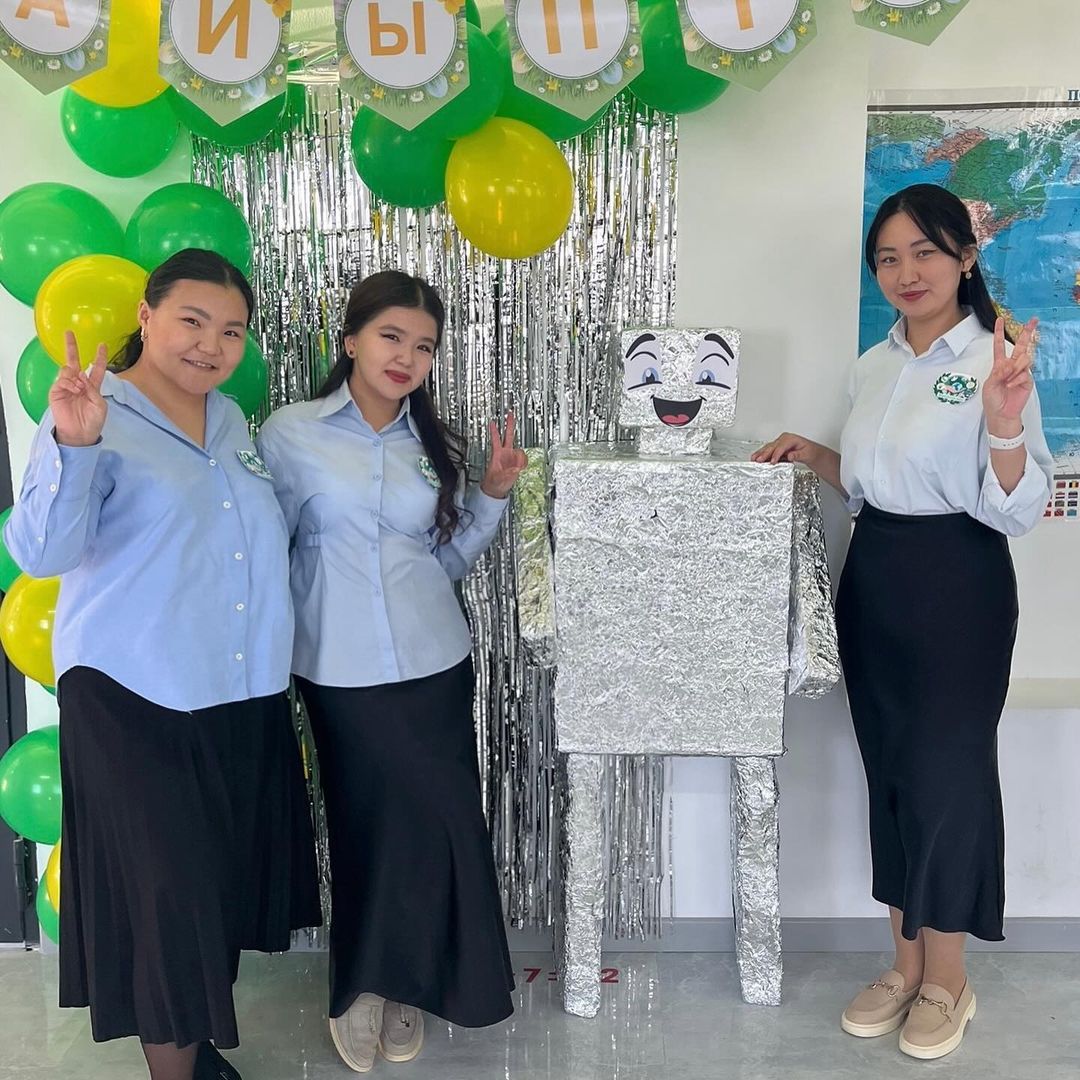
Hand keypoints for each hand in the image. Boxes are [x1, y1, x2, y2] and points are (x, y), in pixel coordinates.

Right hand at [50, 332, 107, 447]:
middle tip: (69, 333)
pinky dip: (69, 383)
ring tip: (80, 388)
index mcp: (92, 386)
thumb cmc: (93, 421)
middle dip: (72, 347)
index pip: (95, 368)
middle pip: (74, 361)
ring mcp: (66, 387)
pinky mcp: (57, 392)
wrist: (81, 434)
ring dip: (76, 376)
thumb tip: (82, 376)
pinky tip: (75, 389)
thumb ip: (94, 389)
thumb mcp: (100, 404)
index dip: (99, 357)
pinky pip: (62, 380)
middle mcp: (78, 384)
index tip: (102, 345)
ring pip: (68, 370)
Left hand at [480, 412, 526, 498]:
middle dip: (509, 425)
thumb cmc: (494, 483)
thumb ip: (506, 474)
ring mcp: (511, 457)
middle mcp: (505, 453)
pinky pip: (523, 459)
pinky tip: (520, 468)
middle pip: (508, 436)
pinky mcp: (516, 463)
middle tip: (510, 414)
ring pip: (519, 450)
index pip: (495, 440)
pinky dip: (523, 463)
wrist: (497, 489)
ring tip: (517, 467)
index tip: (491, 422)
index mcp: (497, 454)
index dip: (494, 431)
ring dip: (520, 456)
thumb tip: (514, 469)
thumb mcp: (498, 478)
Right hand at [751, 432, 822, 467]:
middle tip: (758, 460)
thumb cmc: (809, 451)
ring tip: (753, 459)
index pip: (781, 446)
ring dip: (760, 454)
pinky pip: (767, 450)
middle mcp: (783, 439)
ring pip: (768, 448)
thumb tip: (790, 456)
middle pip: (772, 446)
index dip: (776, 454)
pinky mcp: (776, 447)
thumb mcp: (807, 454)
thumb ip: (798, 455)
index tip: (773, 461)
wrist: (810, 451)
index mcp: (790, 439)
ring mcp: (779, 443)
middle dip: (764, 454)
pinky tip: (756, 458)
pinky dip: (761, 455)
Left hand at [983, 316, 1035, 432]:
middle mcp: (1011, 366)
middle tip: (1033, 320)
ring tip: (1007, 379)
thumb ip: (998, 373)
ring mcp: (1021, 372)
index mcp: (999, 364)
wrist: (1001, 414)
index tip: (1000, 320)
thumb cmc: (992, 400)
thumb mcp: (989, 385)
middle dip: (1027, 332)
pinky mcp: (1027, 380)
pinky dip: (1016, 379)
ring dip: (1014, 368)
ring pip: (1024, 359)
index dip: (999, 332)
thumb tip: (1008, 364)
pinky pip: (1025, 373)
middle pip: (1021, 345)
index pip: (999, 345)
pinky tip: (1010, 386)